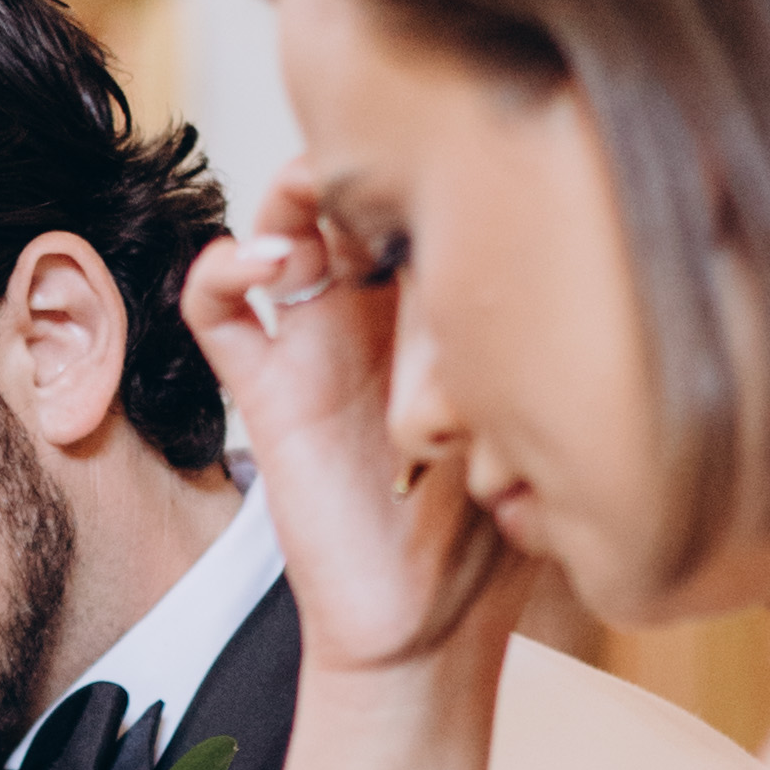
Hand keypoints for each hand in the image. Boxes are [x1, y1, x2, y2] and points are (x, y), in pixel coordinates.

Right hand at [179, 168, 513, 677]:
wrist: (429, 626)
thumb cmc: (493, 534)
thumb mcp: (536, 416)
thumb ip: (532, 340)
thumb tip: (551, 250)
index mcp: (447, 308)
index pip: (433, 196)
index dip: (434, 156)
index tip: (452, 143)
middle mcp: (376, 313)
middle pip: (352, 192)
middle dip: (358, 156)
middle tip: (374, 153)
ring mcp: (315, 344)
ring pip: (282, 228)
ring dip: (288, 193)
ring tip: (311, 197)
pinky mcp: (266, 390)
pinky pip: (218, 311)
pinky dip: (220, 267)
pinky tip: (259, 263)